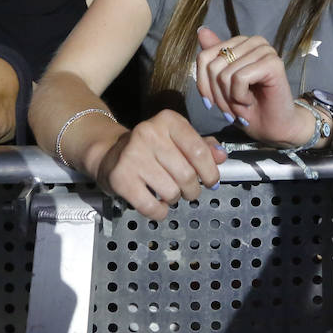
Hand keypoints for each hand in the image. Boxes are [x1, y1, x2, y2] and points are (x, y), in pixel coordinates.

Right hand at [94, 110, 225, 221]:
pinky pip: (152, 206)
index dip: (210, 171)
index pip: (199, 150)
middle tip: (188, 189)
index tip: (211, 180)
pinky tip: (158, 204)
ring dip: (175, 199)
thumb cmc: (150, 148)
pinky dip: (160, 212)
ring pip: (171, 192)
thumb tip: (221, 156)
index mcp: (167, 120)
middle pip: (187, 174)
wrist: (110, 153)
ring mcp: (133, 156)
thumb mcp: (176, 139)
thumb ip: (201, 146)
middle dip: (193, 189)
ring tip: (168, 191)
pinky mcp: (121, 178)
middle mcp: (149, 133)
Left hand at [194, 28, 313, 147]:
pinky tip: (250, 102)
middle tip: (230, 109)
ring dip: (230, 99)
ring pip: (225, 74)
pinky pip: (239, 78)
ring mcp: (265, 50)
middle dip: (217, 96)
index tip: (211, 103)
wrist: (272, 128)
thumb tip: (201, 29)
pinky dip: (240, 97)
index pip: (205, 57)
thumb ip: (212, 58)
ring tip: (241, 106)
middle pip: (213, 67)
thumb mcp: (222, 85)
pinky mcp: (273, 63)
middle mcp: (253, 42)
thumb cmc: (247, 107)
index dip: (203, 85)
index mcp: (240, 43)